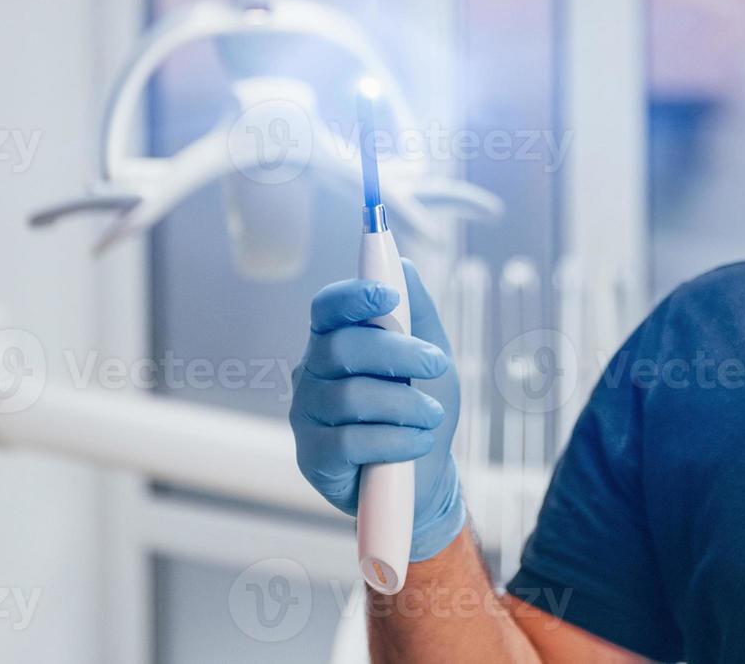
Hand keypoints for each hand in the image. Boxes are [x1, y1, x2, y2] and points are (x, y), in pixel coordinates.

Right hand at [290, 259, 465, 561]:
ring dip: (404, 404)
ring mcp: (307, 416)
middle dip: (397, 352)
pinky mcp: (313, 458)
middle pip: (341, 346)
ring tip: (431, 415)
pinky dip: (395, 439)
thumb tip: (403, 266)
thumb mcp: (430, 358)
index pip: (327, 308)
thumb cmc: (421, 409)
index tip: (387, 296)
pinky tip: (417, 442)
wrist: (425, 478)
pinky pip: (350, 441)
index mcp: (335, 341)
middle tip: (437, 362)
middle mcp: (312, 373)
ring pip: (349, 396)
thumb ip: (417, 313)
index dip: (352, 296)